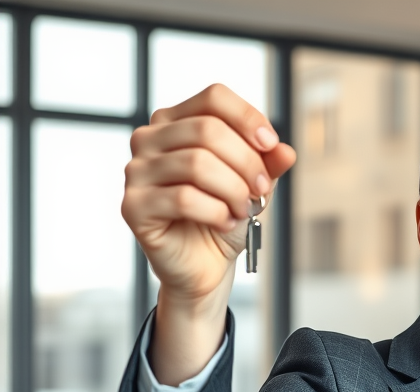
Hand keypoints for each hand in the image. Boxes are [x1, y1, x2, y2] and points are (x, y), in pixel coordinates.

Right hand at [122, 83, 295, 302]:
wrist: (206, 265)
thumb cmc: (225, 217)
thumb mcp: (254, 186)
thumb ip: (268, 164)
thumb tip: (285, 151)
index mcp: (175, 122)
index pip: (214, 97)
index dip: (248, 118)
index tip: (271, 146)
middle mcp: (148, 138)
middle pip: (208, 130)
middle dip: (247, 163)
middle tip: (262, 190)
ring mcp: (136, 171)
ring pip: (197, 163)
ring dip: (234, 191)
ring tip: (243, 210)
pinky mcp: (133, 206)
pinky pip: (184, 198)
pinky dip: (216, 212)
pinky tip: (224, 222)